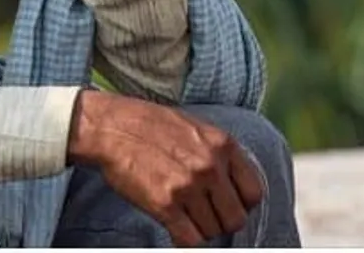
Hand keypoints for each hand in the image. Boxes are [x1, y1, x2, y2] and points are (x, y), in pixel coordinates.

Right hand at [68, 90, 264, 246]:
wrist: (110, 126)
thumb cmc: (148, 124)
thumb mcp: (194, 127)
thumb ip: (218, 153)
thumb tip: (232, 183)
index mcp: (223, 145)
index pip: (254, 193)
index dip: (241, 204)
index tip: (225, 204)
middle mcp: (210, 167)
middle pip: (235, 218)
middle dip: (220, 221)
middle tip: (202, 214)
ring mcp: (188, 186)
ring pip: (212, 232)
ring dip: (199, 229)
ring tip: (183, 216)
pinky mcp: (165, 204)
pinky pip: (190, 240)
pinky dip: (183, 240)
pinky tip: (174, 228)